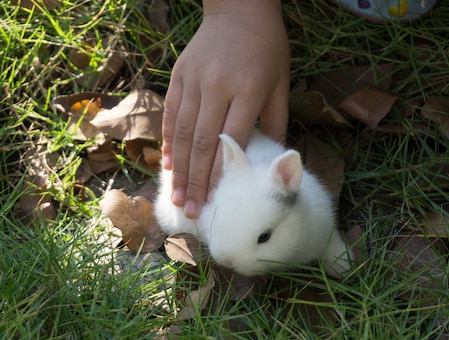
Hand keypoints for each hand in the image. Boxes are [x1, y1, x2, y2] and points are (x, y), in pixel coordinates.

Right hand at [161, 0, 289, 217]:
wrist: (239, 7)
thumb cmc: (266, 47)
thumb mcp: (281, 82)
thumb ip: (276, 120)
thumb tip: (275, 159)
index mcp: (248, 89)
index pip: (232, 141)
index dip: (221, 175)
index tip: (216, 202)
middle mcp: (218, 86)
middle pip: (203, 143)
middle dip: (197, 182)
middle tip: (192, 211)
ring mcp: (195, 80)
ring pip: (184, 132)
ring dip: (180, 170)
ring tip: (177, 197)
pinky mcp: (179, 75)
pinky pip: (172, 114)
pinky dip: (169, 142)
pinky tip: (167, 165)